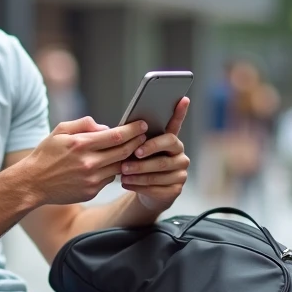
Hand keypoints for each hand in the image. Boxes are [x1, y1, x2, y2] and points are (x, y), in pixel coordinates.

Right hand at [20, 117, 147, 205]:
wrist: (32, 183)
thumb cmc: (46, 155)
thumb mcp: (60, 131)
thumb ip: (84, 124)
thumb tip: (105, 127)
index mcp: (81, 144)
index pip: (116, 136)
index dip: (133, 130)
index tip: (142, 125)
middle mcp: (89, 163)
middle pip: (124, 151)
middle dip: (138, 142)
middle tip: (144, 136)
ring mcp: (91, 179)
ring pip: (120, 166)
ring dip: (128, 158)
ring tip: (132, 150)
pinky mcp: (91, 191)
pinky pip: (109, 179)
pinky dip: (113, 170)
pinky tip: (112, 164)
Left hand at [120, 97, 190, 212]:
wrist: (142, 193)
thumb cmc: (137, 166)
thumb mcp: (132, 151)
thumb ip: (129, 139)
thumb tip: (109, 126)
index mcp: (170, 141)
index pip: (176, 124)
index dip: (180, 112)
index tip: (182, 98)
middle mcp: (179, 155)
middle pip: (167, 147)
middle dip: (147, 150)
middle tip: (132, 154)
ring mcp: (180, 173)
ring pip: (160, 170)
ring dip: (139, 171)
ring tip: (123, 172)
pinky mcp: (176, 190)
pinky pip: (158, 187)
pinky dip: (139, 186)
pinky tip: (127, 183)